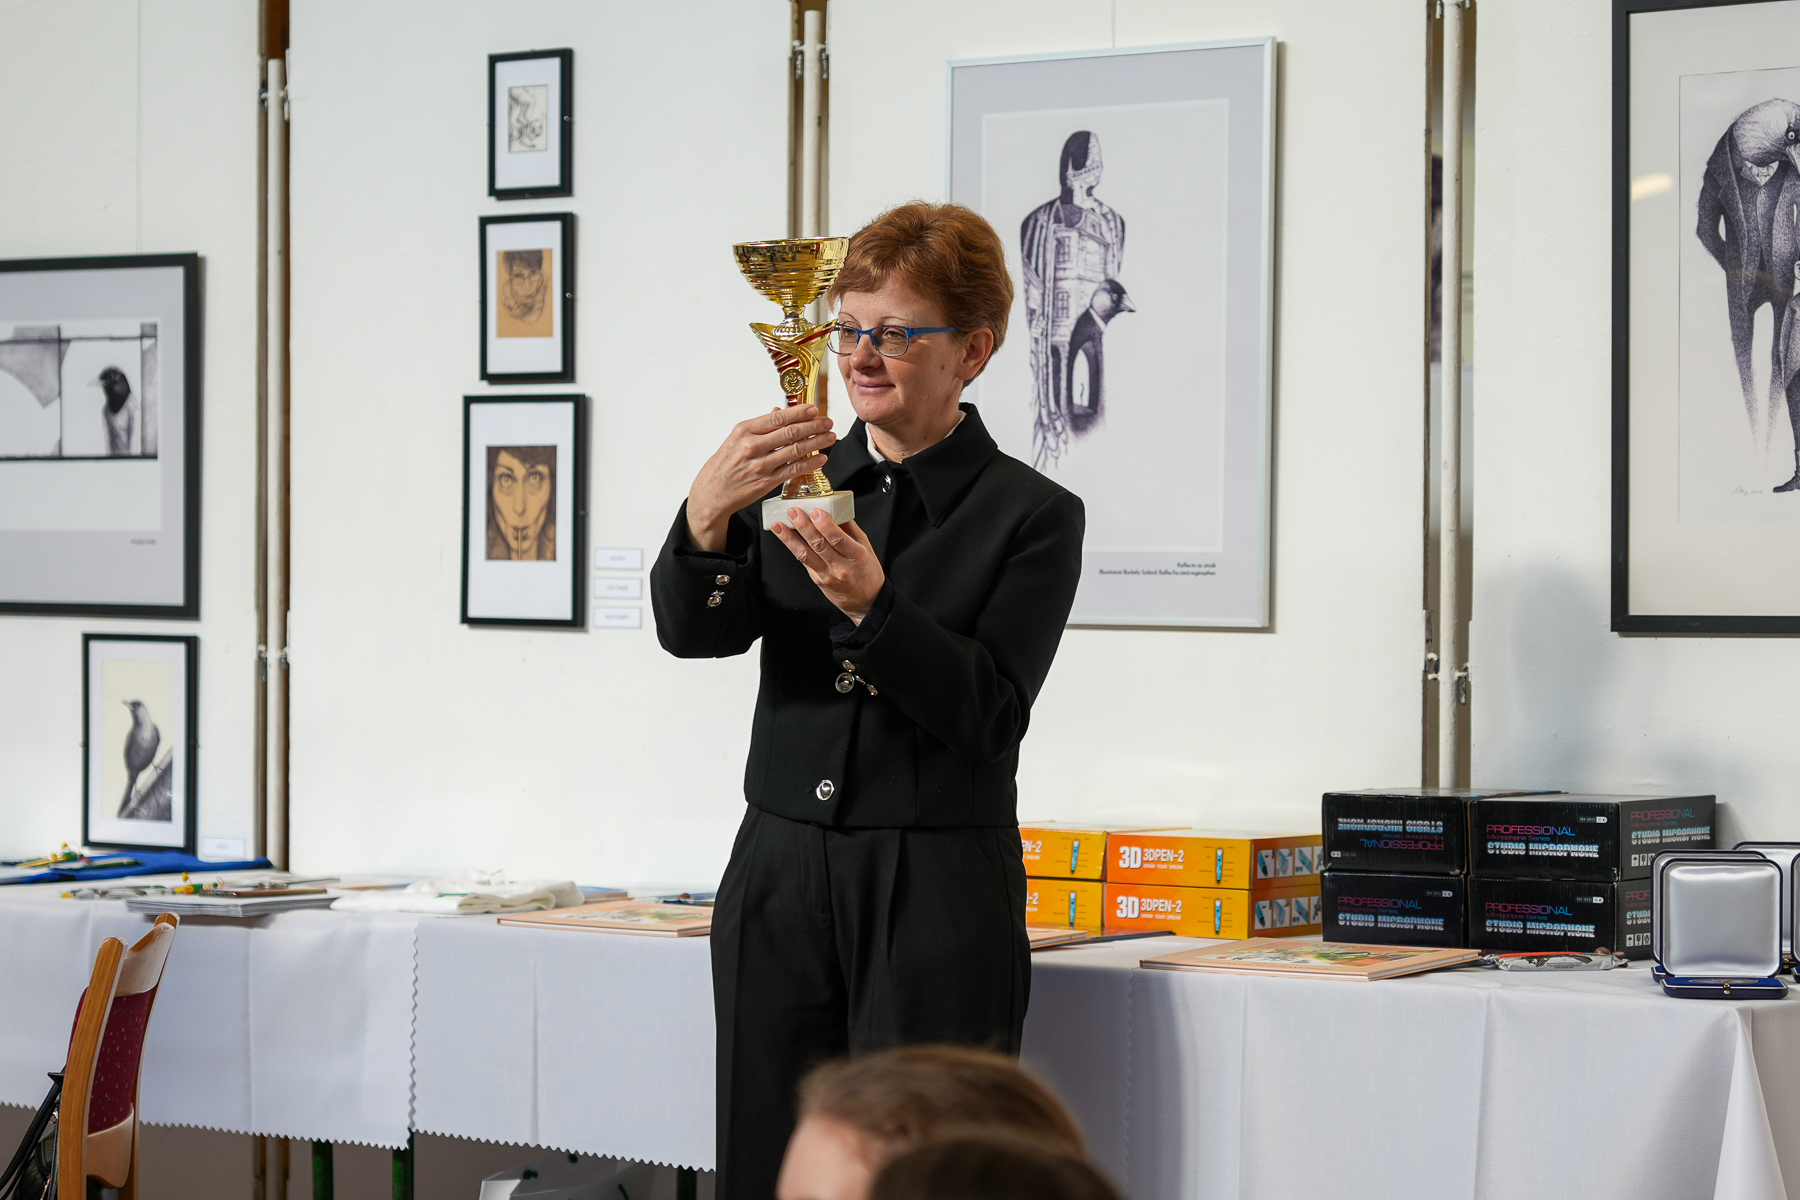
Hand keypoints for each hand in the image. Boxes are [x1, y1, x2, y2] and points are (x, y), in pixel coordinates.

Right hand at [687, 405, 836, 549]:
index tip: (814, 409)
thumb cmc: (723, 466)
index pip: (777, 418)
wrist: (711, 493)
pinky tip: (821, 458)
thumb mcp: (735, 440)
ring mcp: (760, 465)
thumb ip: (758, 427)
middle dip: (813, 426)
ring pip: (795, 450)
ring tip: (829, 437)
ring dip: (816, 442)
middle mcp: (752, 446)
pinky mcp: (766, 482)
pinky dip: (809, 463)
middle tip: (827, 422)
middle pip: (790, 432)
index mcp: (744, 431)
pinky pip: (793, 470)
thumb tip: (777, 412)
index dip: (799, 412)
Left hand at [771, 510, 884, 623]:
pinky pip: (804, 561)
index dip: (825, 525)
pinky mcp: (817, 579)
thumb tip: (836, 510)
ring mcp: (827, 575)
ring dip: (790, 538)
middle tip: (793, 512)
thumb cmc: (867, 573)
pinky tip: (785, 537)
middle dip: (804, 527)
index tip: (815, 512)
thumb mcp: (866, 548)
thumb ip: (851, 530)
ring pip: (805, 554)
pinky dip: (793, 547)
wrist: (864, 602)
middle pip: (819, 545)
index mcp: (857, 556)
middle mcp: (840, 567)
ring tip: (779, 525)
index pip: (839, 539)